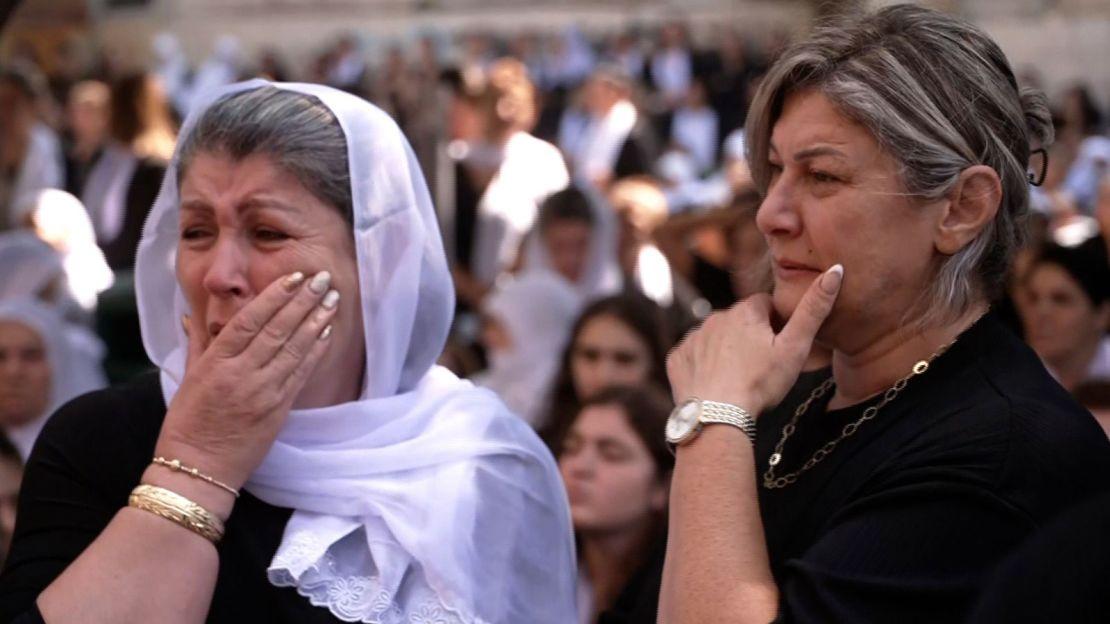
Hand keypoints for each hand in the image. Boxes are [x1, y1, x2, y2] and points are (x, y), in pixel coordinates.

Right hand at [154, 271, 338, 490]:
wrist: (198, 471)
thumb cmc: (187, 425)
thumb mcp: (188, 378)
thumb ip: (198, 344)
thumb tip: (193, 315)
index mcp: (215, 364)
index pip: (249, 321)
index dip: (274, 296)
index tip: (293, 276)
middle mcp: (241, 375)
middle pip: (277, 330)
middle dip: (303, 301)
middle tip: (322, 278)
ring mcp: (263, 393)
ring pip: (294, 349)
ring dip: (316, 320)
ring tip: (332, 298)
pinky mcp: (279, 410)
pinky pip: (301, 373)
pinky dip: (316, 350)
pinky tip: (327, 331)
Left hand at [666, 265, 842, 415]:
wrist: (717, 416)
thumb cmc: (760, 383)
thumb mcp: (795, 348)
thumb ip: (814, 309)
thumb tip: (836, 270)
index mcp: (745, 311)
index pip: (766, 306)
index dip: (777, 325)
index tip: (780, 348)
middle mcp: (715, 317)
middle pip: (740, 321)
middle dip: (750, 337)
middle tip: (761, 367)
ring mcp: (693, 337)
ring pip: (716, 337)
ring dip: (726, 350)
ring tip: (738, 377)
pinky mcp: (677, 358)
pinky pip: (694, 355)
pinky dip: (703, 365)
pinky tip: (714, 383)